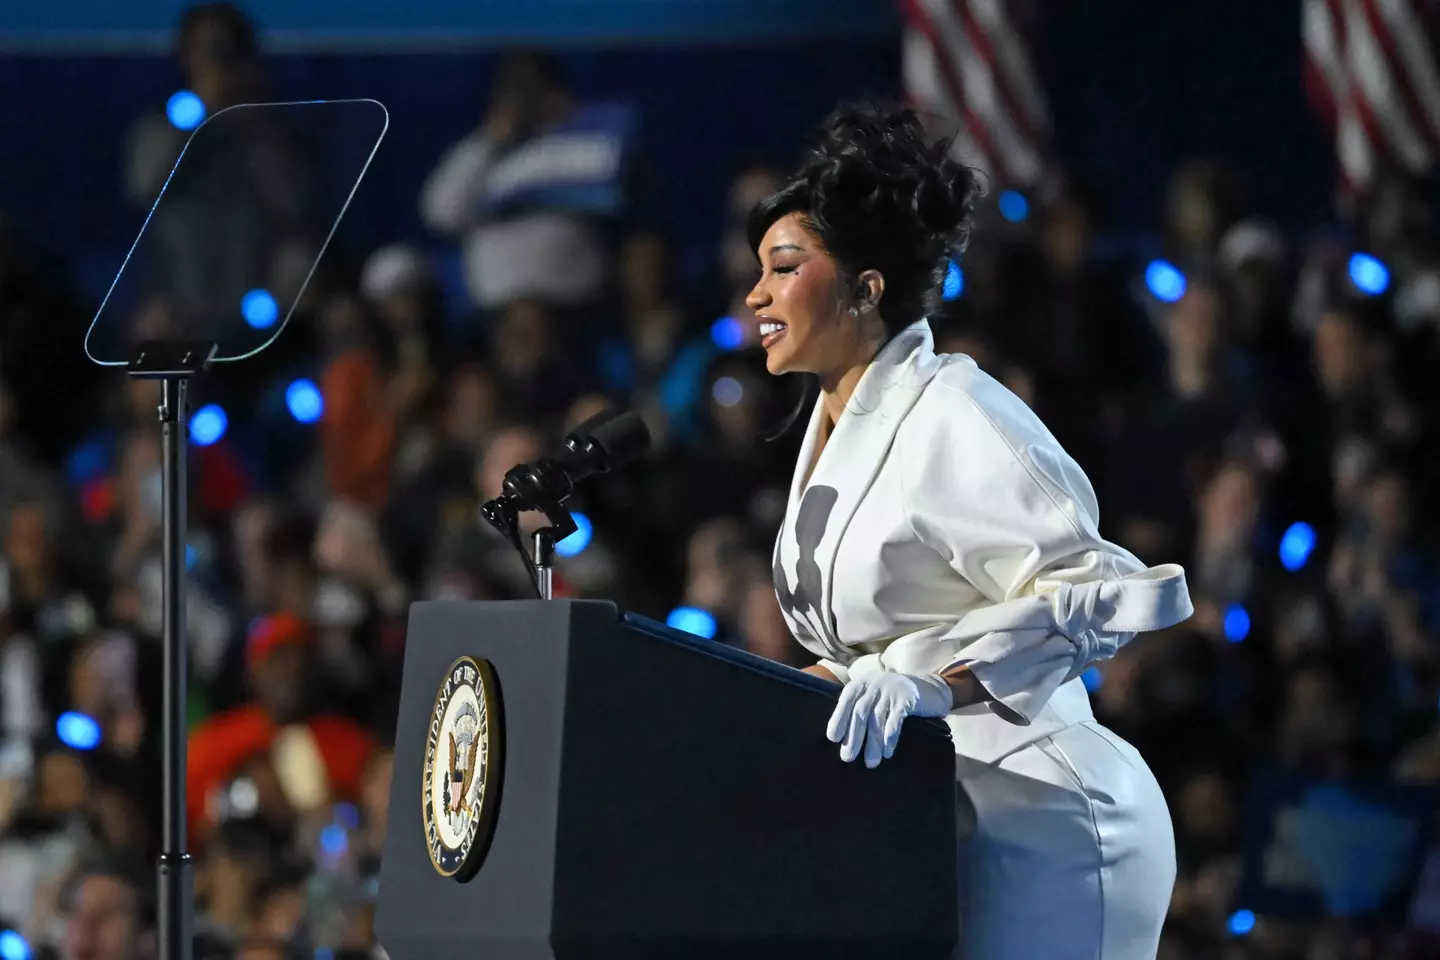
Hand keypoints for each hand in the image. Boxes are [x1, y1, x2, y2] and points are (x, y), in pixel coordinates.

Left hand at [826, 670, 951, 767]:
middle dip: (854, 736)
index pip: (846, 700)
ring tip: (870, 762)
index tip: (833, 738)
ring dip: (872, 743)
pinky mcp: (907, 700)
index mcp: (862, 683)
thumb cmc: (892, 697)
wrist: (929, 687)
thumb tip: (842, 738)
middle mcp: (875, 684)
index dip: (838, 718)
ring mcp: (891, 690)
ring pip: (877, 719)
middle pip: (860, 712)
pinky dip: (890, 738)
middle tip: (848, 757)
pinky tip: (887, 752)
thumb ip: (858, 708)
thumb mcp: (873, 695)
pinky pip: (896, 721)